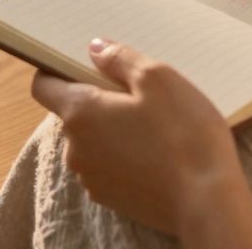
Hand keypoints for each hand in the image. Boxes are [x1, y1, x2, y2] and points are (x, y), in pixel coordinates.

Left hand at [31, 40, 251, 244]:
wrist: (208, 203)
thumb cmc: (184, 135)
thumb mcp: (159, 79)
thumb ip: (120, 59)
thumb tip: (95, 49)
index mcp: (80, 113)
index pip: (42, 86)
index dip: (56, 71)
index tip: (83, 65)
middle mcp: (75, 148)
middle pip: (73, 113)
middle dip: (98, 100)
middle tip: (139, 95)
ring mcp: (91, 178)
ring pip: (92, 141)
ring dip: (112, 130)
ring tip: (154, 126)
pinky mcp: (111, 198)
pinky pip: (108, 166)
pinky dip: (124, 156)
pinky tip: (156, 153)